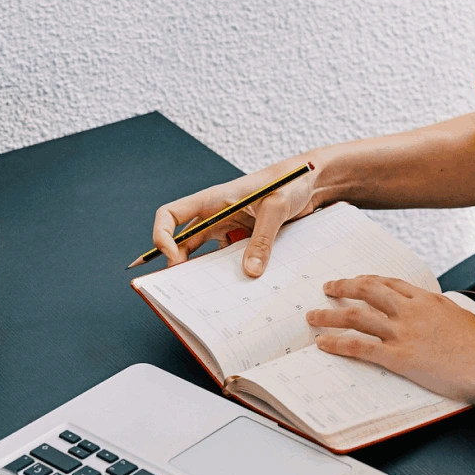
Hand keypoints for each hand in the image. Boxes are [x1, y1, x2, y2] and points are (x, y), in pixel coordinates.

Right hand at [152, 156, 320, 276]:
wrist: (312, 182)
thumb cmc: (291, 180)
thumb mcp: (276, 207)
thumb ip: (262, 239)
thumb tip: (250, 272)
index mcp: (213, 199)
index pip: (171, 214)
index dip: (162, 236)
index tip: (172, 258)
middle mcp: (217, 214)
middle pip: (184, 241)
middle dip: (180, 264)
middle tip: (183, 289)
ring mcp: (231, 227)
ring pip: (207, 254)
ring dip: (206, 272)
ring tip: (209, 294)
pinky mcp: (246, 238)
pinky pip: (231, 258)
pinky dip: (231, 272)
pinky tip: (238, 287)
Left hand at [305, 275, 474, 406]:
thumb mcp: (462, 316)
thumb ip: (441, 311)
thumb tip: (434, 312)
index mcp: (427, 300)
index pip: (390, 283)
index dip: (369, 280)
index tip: (357, 280)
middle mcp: (410, 310)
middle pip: (368, 291)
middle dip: (344, 287)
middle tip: (328, 288)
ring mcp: (402, 332)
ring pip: (357, 316)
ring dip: (330, 314)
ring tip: (313, 315)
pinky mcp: (399, 356)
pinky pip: (360, 347)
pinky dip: (338, 343)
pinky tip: (324, 343)